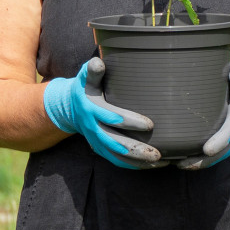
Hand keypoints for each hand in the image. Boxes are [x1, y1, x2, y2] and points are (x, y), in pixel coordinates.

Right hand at [42, 58, 164, 168]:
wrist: (70, 107)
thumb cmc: (85, 87)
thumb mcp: (86, 77)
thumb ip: (92, 70)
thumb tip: (98, 62)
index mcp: (91, 108)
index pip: (111, 117)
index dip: (130, 122)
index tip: (150, 124)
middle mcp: (92, 127)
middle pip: (115, 142)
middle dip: (137, 149)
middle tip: (158, 153)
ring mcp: (96, 140)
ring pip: (116, 155)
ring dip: (137, 161)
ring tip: (159, 163)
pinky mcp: (100, 149)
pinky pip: (116, 161)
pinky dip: (132, 165)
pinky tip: (151, 166)